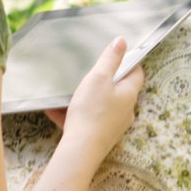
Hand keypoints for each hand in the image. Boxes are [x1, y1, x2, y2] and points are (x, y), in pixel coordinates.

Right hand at [49, 36, 143, 159]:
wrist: (81, 149)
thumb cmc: (92, 111)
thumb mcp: (99, 78)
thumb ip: (110, 59)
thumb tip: (122, 41)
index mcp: (129, 94)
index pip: (136, 73)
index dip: (129, 62)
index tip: (117, 55)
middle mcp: (126, 111)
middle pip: (117, 90)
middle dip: (103, 81)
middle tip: (89, 73)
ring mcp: (113, 125)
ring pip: (99, 106)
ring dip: (83, 99)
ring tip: (65, 94)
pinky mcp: (99, 137)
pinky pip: (86, 121)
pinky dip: (72, 115)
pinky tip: (54, 111)